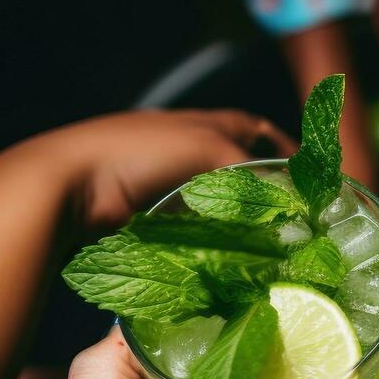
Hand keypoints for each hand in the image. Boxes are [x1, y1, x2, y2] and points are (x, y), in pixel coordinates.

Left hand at [15, 109, 295, 236]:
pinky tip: (223, 256)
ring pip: (213, 203)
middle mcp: (183, 150)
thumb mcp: (207, 148)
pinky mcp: (146, 217)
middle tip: (291, 219)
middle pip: (236, 169)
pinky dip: (208, 239)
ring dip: (236, 220)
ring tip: (264, 244)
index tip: (308, 176)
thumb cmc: (139, 153)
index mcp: (199, 123)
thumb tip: (286, 199)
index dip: (283, 148)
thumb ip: (251, 171)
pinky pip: (188, 229)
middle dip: (263, 191)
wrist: (70, 184)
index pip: (255, 130)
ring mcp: (163, 185)